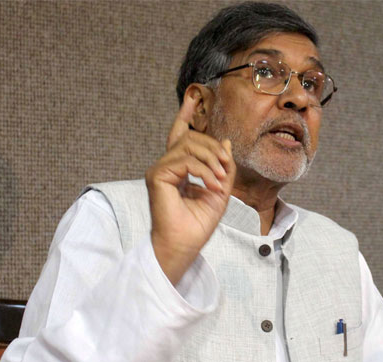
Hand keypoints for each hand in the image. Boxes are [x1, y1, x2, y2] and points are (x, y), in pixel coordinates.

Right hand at [146, 95, 234, 283]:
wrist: (185, 244)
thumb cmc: (198, 223)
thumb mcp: (219, 191)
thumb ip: (222, 167)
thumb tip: (225, 143)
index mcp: (179, 168)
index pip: (180, 134)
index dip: (186, 114)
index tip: (194, 95)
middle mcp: (166, 166)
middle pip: (190, 136)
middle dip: (212, 146)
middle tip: (224, 167)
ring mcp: (159, 170)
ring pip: (188, 144)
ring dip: (210, 159)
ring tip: (219, 179)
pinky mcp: (157, 176)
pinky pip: (184, 160)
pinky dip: (203, 170)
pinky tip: (211, 185)